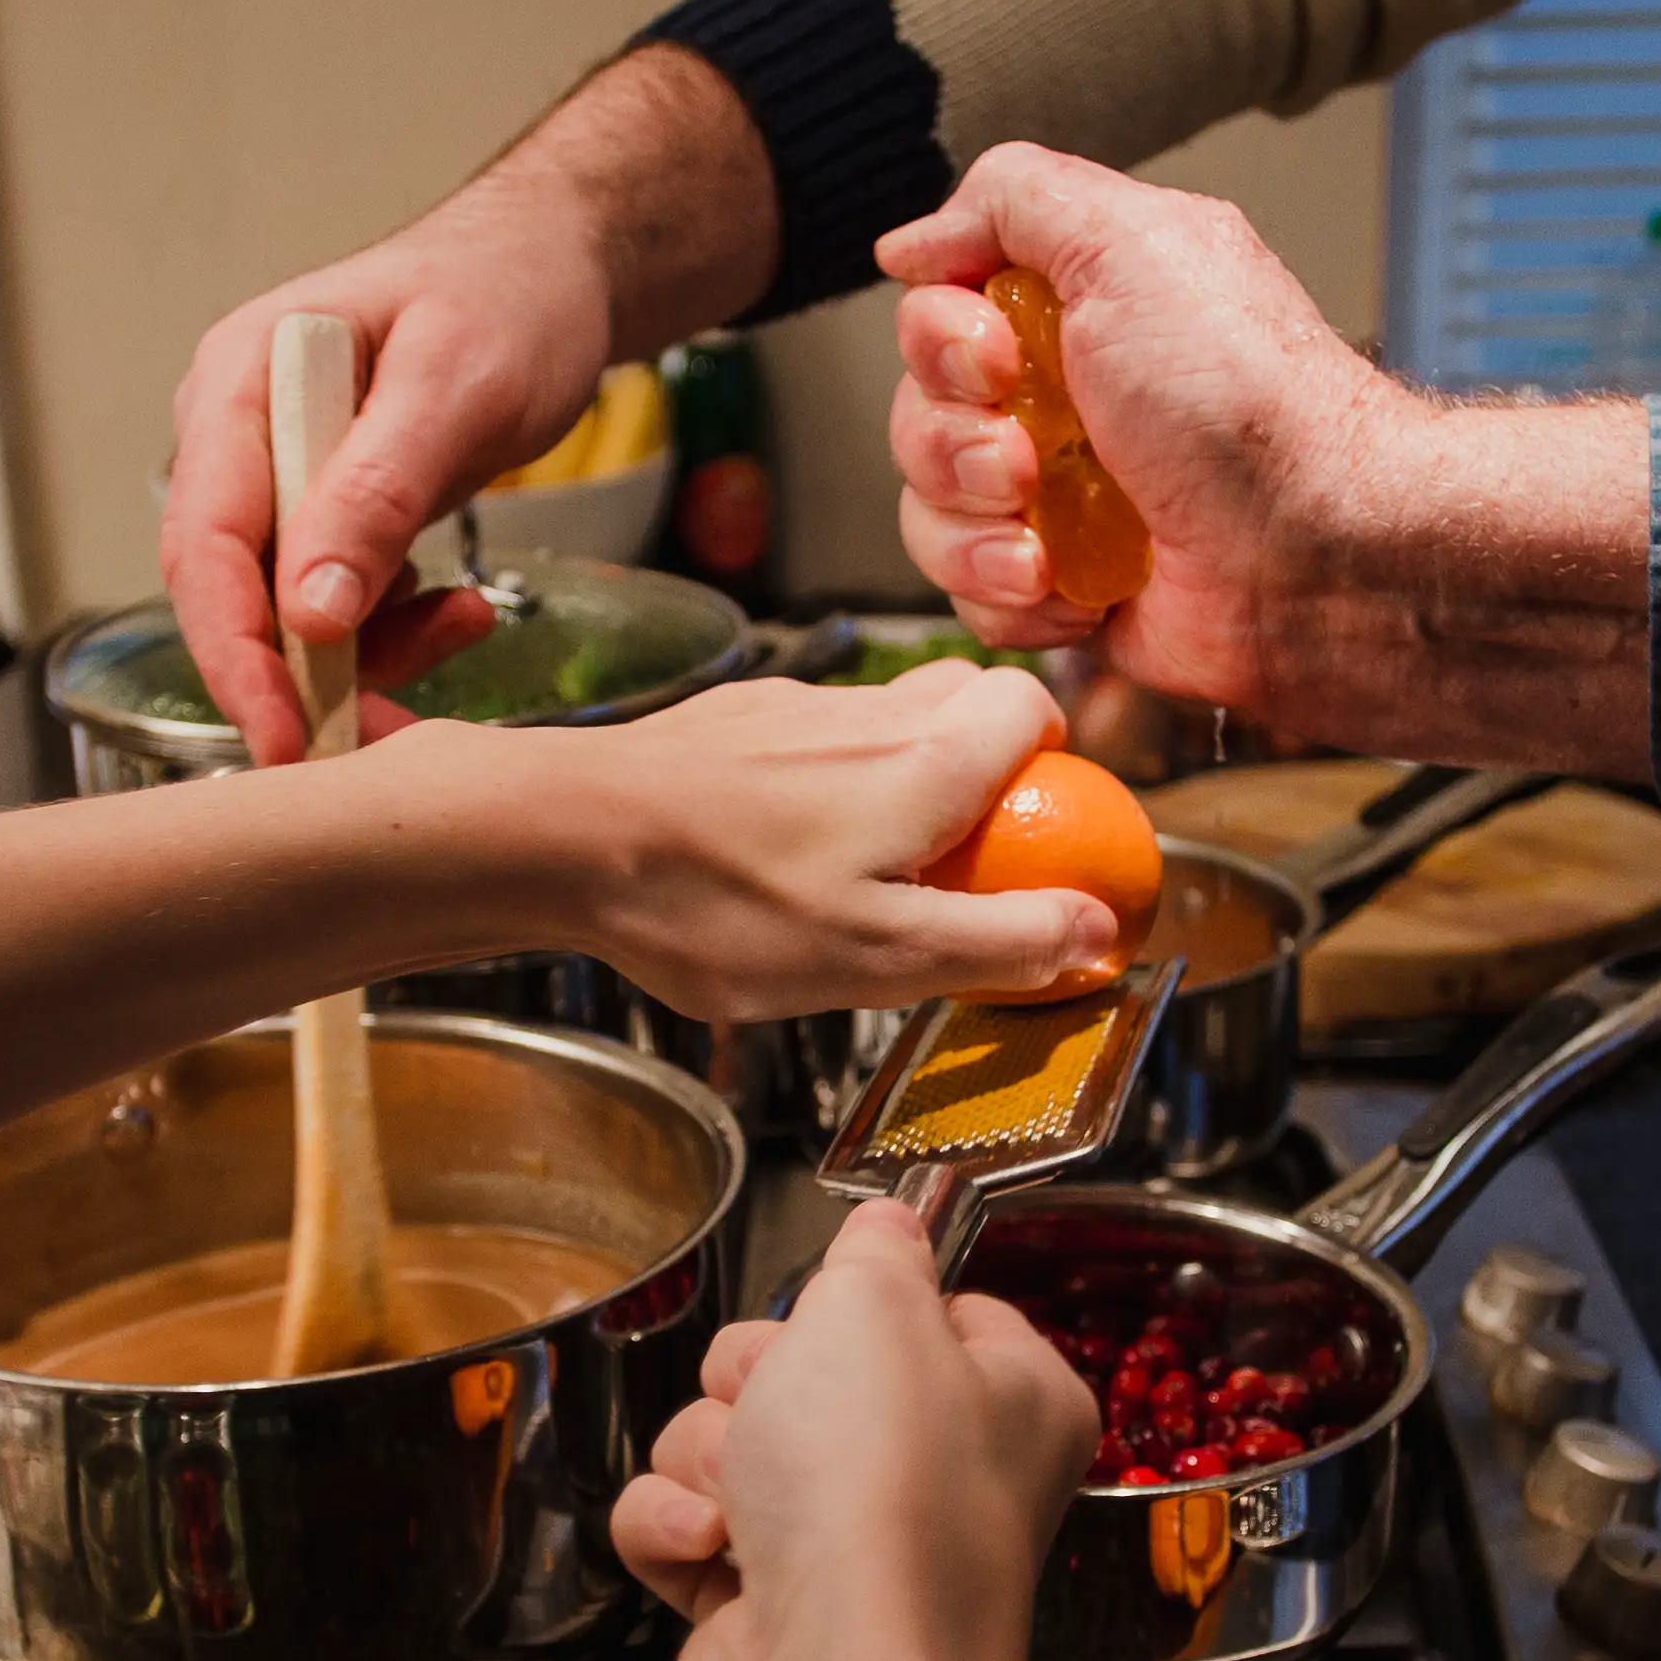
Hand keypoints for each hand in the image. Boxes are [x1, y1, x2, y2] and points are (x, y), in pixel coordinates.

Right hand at [162, 47, 772, 763]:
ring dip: (369, 654)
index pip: (202, 543)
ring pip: (285, 614)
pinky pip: (334, 607)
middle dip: (300, 678)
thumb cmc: (506, 296)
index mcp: (240, 384)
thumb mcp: (454, 387)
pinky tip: (460, 608)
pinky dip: (394, 631)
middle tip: (380, 738)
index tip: (283, 734)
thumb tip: (307, 611)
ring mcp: (279, 478)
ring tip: (464, 624)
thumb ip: (376, 492)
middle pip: (229, 592)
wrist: (553, 272)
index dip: (234, 653)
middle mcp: (239, 437)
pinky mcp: (324, 515)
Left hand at [472, 657, 1118, 1023]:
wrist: (562, 836)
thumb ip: (1000, 942)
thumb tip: (1099, 928)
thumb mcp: (881, 957)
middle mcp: (869, 712)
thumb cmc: (719, 903)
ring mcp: (791, 710)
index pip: (1033, 706)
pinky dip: (817, 783)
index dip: (1055, 761)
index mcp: (929, 759)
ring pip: (881, 719)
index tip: (1042, 834)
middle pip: (963, 703)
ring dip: (896, 779)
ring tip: (862, 872)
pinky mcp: (726, 721)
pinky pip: (804, 739)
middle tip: (960, 861)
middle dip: (984, 769)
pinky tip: (773, 854)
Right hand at [613, 1200, 1095, 1660]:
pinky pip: (682, 1526)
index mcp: (1012, 1400)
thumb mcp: (878, 1304)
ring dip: (710, 1453)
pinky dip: (674, 1530)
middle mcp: (944, 1480)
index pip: (935, 1308)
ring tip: (745, 1497)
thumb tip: (886, 1226)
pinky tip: (708, 1549)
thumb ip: (874, 1248)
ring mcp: (852, 1551)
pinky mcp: (765, 1611)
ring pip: (729, 1442)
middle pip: (807, 1369)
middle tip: (780, 1408)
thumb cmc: (885, 1495)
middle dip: (759, 1379)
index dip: (866, 1301)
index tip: (843, 1306)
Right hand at [877, 145, 1408, 713]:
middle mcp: (1066, 396)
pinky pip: (969, 595)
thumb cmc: (1247, 406)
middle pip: (918, 411)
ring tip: (1042, 544)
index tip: (1002, 357)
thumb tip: (912, 241)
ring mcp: (1062, 498)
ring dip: (972, 530)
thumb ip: (1012, 199)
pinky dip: (1010, 598)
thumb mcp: (1132, 242)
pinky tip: (1074, 593)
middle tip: (1029, 459)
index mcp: (1079, 307)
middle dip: (953, 443)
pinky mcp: (1066, 587)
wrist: (1318, 558)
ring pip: (928, 509)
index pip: (936, 310)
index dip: (943, 339)